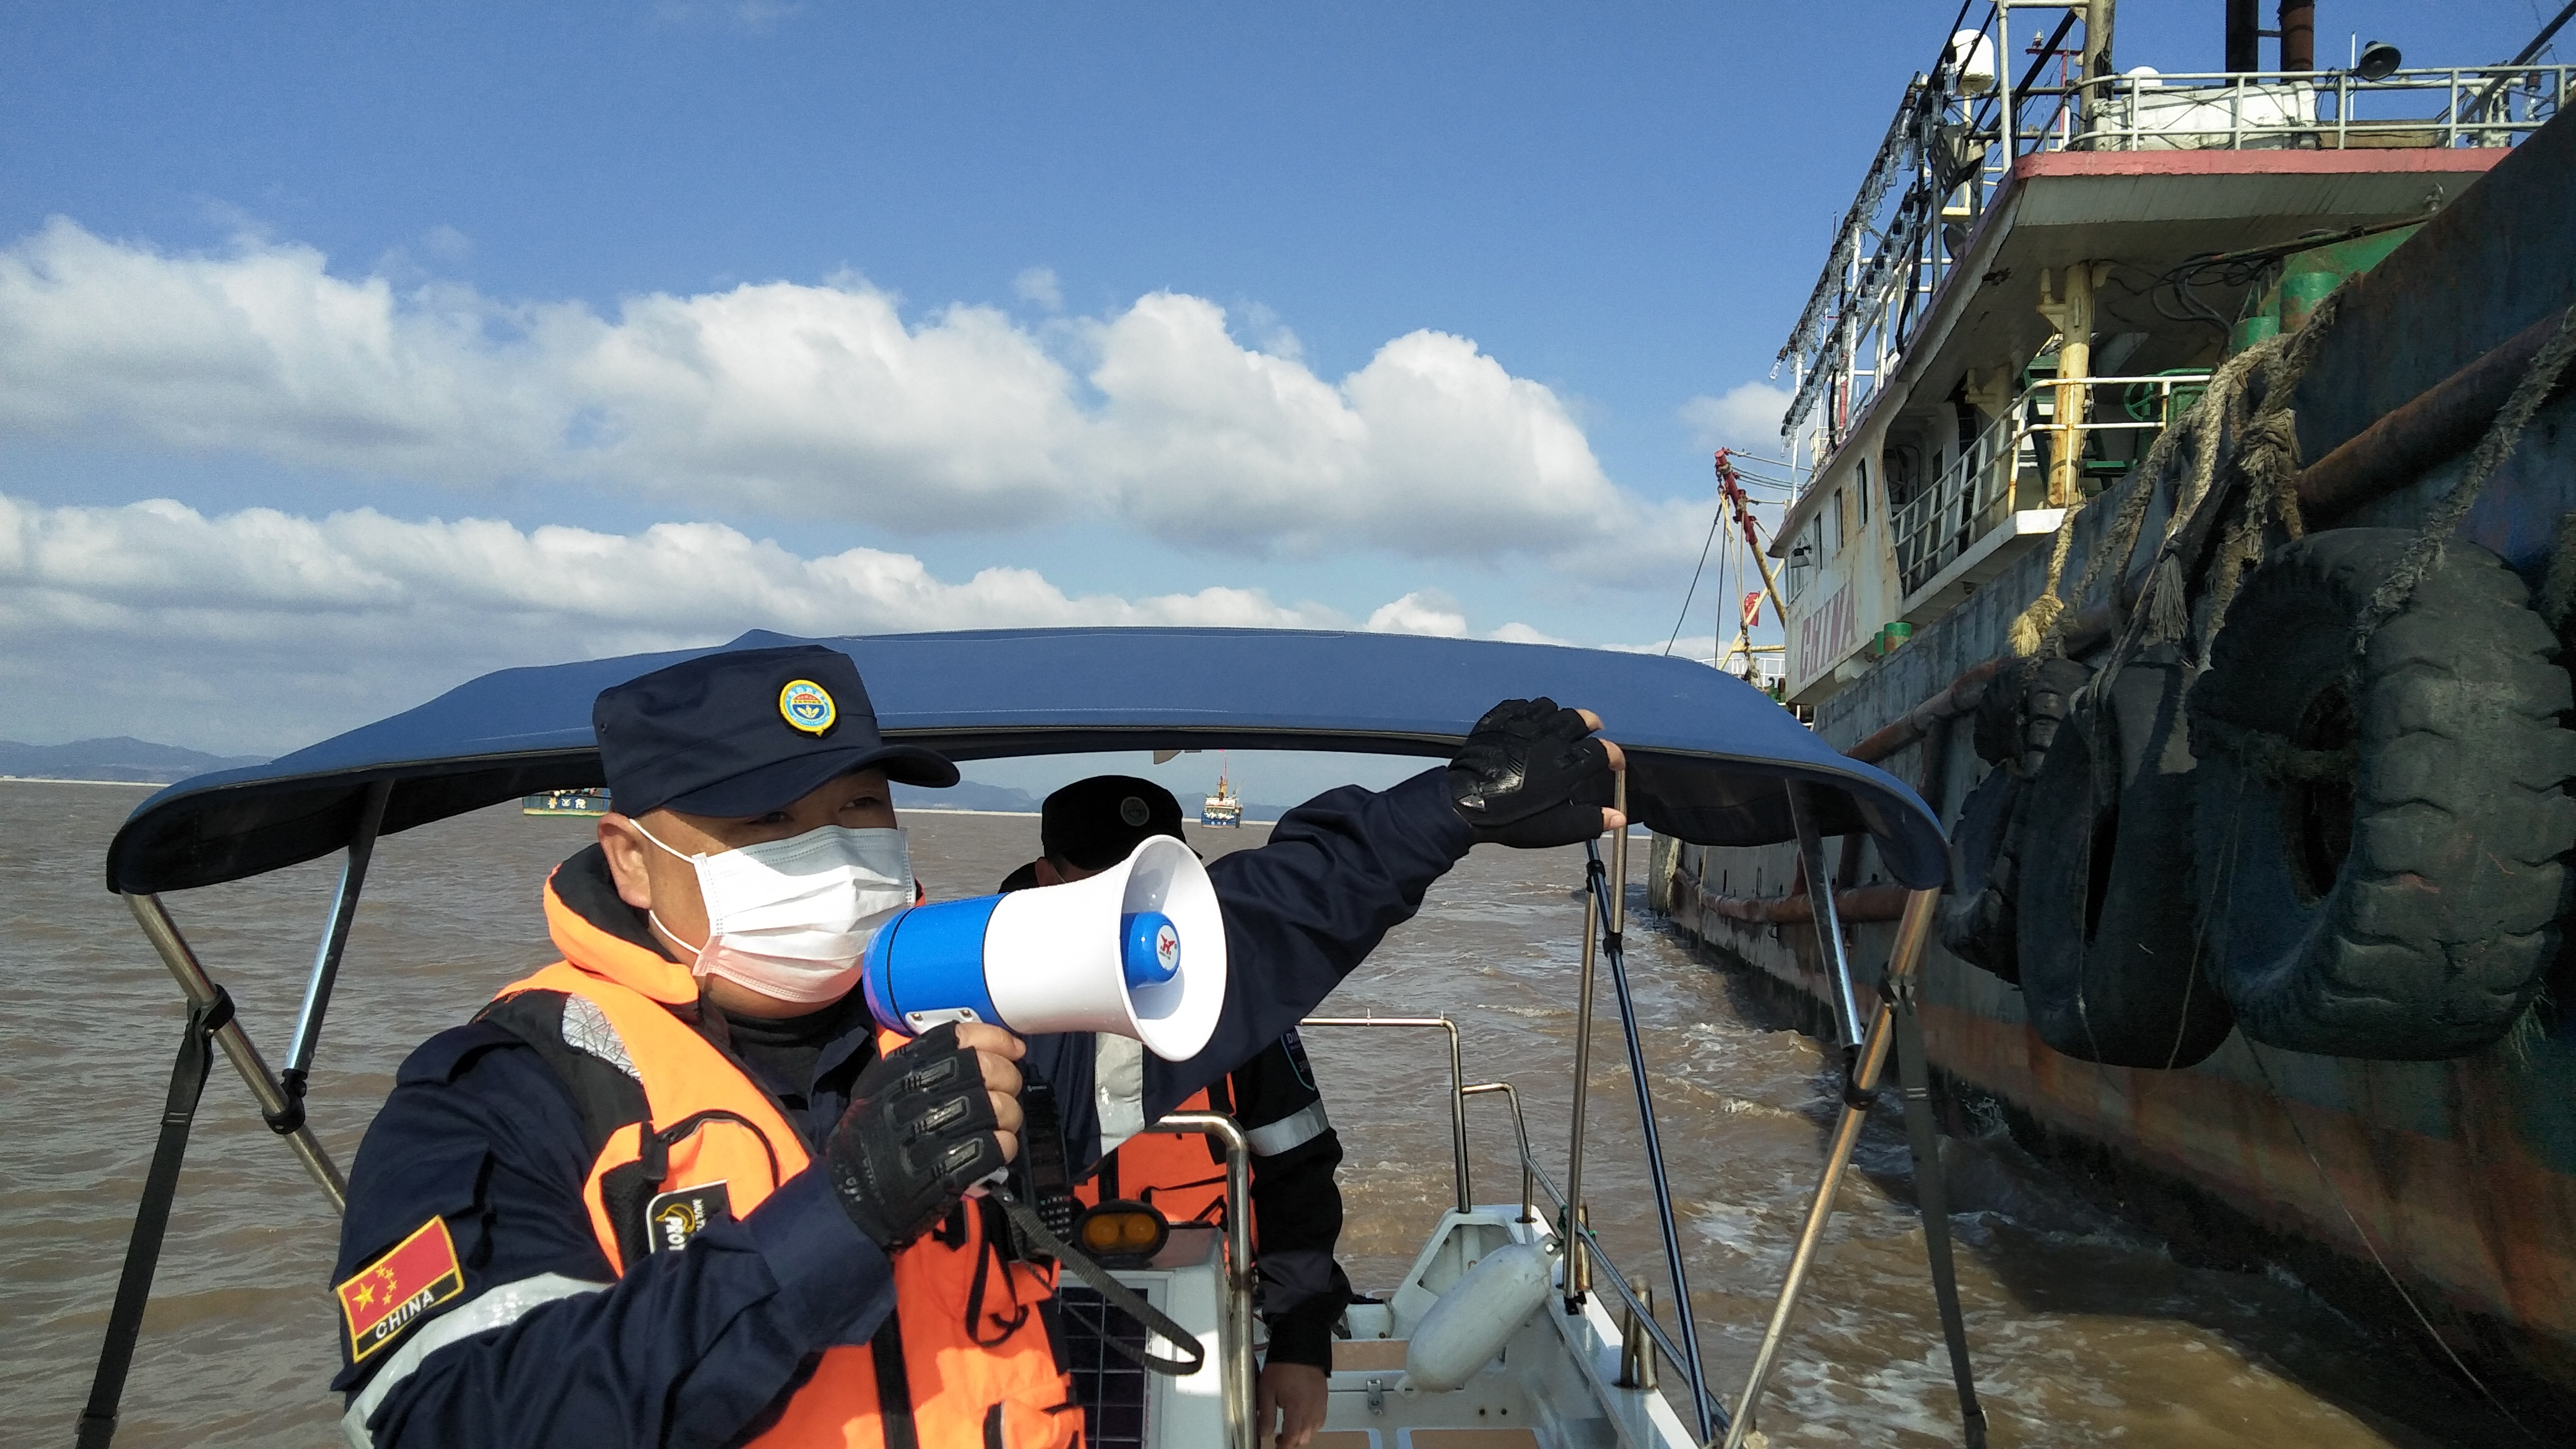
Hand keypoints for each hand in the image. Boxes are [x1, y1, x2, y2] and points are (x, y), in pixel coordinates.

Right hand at [824, 1022, 1025, 1247]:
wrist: (853, 1195)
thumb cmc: (872, 1138)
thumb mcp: (883, 1087)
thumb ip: (926, 1065)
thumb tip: (984, 1049)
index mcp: (901, 1071)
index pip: (958, 1037)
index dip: (996, 1039)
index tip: (1013, 1048)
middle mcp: (915, 1096)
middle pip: (986, 1069)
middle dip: (1008, 1078)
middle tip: (1007, 1090)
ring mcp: (931, 1134)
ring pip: (998, 1108)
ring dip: (1010, 1116)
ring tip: (1001, 1124)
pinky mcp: (946, 1170)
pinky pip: (995, 1148)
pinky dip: (1004, 1146)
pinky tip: (996, 1149)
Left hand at [1256, 1361, 1327, 1446]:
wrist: (1300, 1347)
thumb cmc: (1283, 1366)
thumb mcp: (1266, 1390)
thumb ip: (1265, 1414)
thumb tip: (1263, 1432)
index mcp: (1296, 1408)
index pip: (1292, 1437)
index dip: (1284, 1445)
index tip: (1277, 1445)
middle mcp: (1311, 1408)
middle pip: (1305, 1437)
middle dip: (1292, 1441)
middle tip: (1281, 1438)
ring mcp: (1320, 1403)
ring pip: (1314, 1430)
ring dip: (1303, 1434)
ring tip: (1291, 1428)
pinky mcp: (1324, 1397)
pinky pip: (1321, 1419)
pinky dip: (1312, 1424)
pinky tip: (1303, 1418)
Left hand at [1447, 697, 1626, 846]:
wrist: (1467, 805)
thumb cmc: (1514, 819)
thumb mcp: (1558, 828)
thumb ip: (1591, 821)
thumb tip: (1618, 816)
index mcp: (1567, 763)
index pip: (1602, 750)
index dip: (1614, 755)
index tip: (1615, 763)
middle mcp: (1550, 738)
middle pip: (1581, 718)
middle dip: (1592, 724)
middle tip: (1593, 731)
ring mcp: (1524, 725)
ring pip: (1551, 706)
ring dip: (1560, 714)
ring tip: (1560, 725)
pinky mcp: (1500, 720)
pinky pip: (1521, 705)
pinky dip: (1530, 711)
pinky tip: (1530, 723)